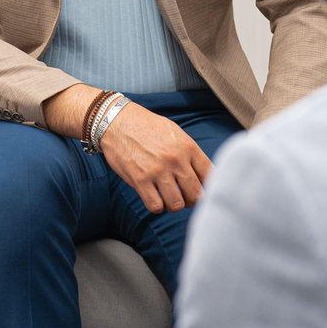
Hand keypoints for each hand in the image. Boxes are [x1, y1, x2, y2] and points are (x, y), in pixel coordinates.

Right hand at [98, 103, 213, 213]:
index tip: (202, 190)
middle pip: (196, 195)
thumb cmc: (147, 126)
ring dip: (174, 205)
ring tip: (169, 198)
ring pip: (177, 204)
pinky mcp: (140, 180)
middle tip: (184, 197)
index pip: (210, 176)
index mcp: (188, 147)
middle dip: (192, 200)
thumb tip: (205, 176)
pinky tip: (154, 198)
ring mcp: (157, 171)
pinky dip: (157, 206)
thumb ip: (190, 153)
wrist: (116, 121)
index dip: (208, 187)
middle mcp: (175, 160)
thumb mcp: (175, 132)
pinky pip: (155, 206)